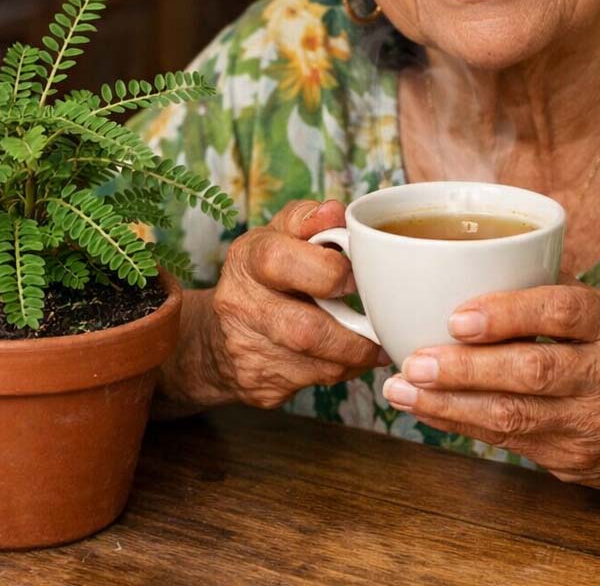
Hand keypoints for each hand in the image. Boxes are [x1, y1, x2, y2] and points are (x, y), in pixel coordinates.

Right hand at [207, 199, 385, 408]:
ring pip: (318, 364)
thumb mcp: (280, 235)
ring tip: (373, 342)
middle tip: (378, 324)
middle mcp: (240, 305)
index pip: (282, 261)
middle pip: (304, 329)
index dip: (329, 272)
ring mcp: (246, 349)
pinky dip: (343, 370)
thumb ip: (310, 220)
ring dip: (355, 355)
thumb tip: (335, 212)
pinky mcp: (259, 386)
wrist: (220, 335)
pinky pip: (316, 382)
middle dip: (352, 333)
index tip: (356, 279)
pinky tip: (348, 357)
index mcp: (247, 258)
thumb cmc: (267, 274)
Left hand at [383, 284, 599, 505]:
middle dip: (464, 368)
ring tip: (402, 388)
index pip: (563, 310)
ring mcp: (593, 423)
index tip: (457, 315)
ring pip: (514, 415)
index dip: (508, 312)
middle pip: (532, 370)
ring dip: (449, 402)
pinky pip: (510, 441)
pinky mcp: (574, 460)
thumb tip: (468, 270)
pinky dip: (463, 424)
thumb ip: (554, 299)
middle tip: (413, 359)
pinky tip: (427, 411)